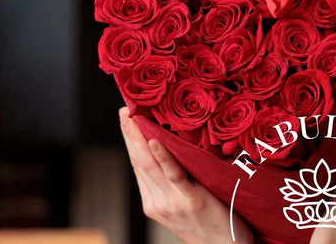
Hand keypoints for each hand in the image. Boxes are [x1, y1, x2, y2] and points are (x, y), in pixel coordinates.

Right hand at [120, 107, 251, 243]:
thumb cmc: (212, 225)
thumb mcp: (185, 206)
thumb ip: (175, 184)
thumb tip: (172, 153)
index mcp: (154, 204)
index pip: (138, 167)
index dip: (131, 142)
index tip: (126, 120)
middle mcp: (158, 203)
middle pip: (139, 162)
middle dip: (129, 135)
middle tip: (123, 110)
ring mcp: (172, 203)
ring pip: (150, 166)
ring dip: (139, 139)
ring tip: (132, 118)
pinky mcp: (190, 201)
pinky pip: (174, 175)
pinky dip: (163, 157)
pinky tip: (155, 141)